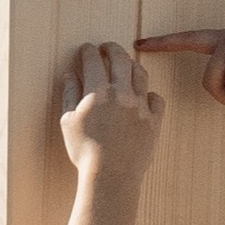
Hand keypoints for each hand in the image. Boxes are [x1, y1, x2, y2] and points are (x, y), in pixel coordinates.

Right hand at [59, 43, 164, 184]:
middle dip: (112, 49)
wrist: (111, 177)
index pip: (93, 60)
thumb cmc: (85, 152)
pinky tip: (144, 96)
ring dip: (131, 65)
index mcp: (98, 92)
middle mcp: (122, 94)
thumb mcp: (68, 122)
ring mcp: (141, 106)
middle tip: (106, 47)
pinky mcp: (154, 120)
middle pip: (120, 59)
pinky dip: (150, 94)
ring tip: (126, 65)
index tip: (86, 49)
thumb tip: (70, 74)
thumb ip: (70, 94)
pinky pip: (157, 99)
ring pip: (140, 74)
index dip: (88, 51)